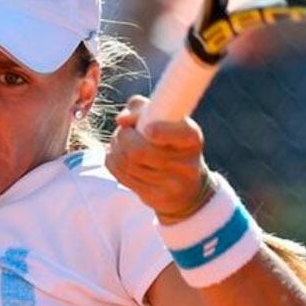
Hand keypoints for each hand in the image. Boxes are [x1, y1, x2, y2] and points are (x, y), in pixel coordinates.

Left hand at [106, 95, 212, 224]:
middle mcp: (185, 164)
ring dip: (115, 147)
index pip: (177, 134)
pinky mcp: (152, 196)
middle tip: (124, 131)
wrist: (186, 187)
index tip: (147, 129)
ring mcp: (170, 185)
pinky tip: (120, 156)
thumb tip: (121, 120)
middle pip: (138, 151)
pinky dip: (113, 160)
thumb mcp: (167, 119)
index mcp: (192, 139)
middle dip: (123, 137)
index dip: (159, 131)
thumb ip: (142, 108)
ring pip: (125, 162)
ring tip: (121, 142)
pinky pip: (120, 174)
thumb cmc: (170, 142)